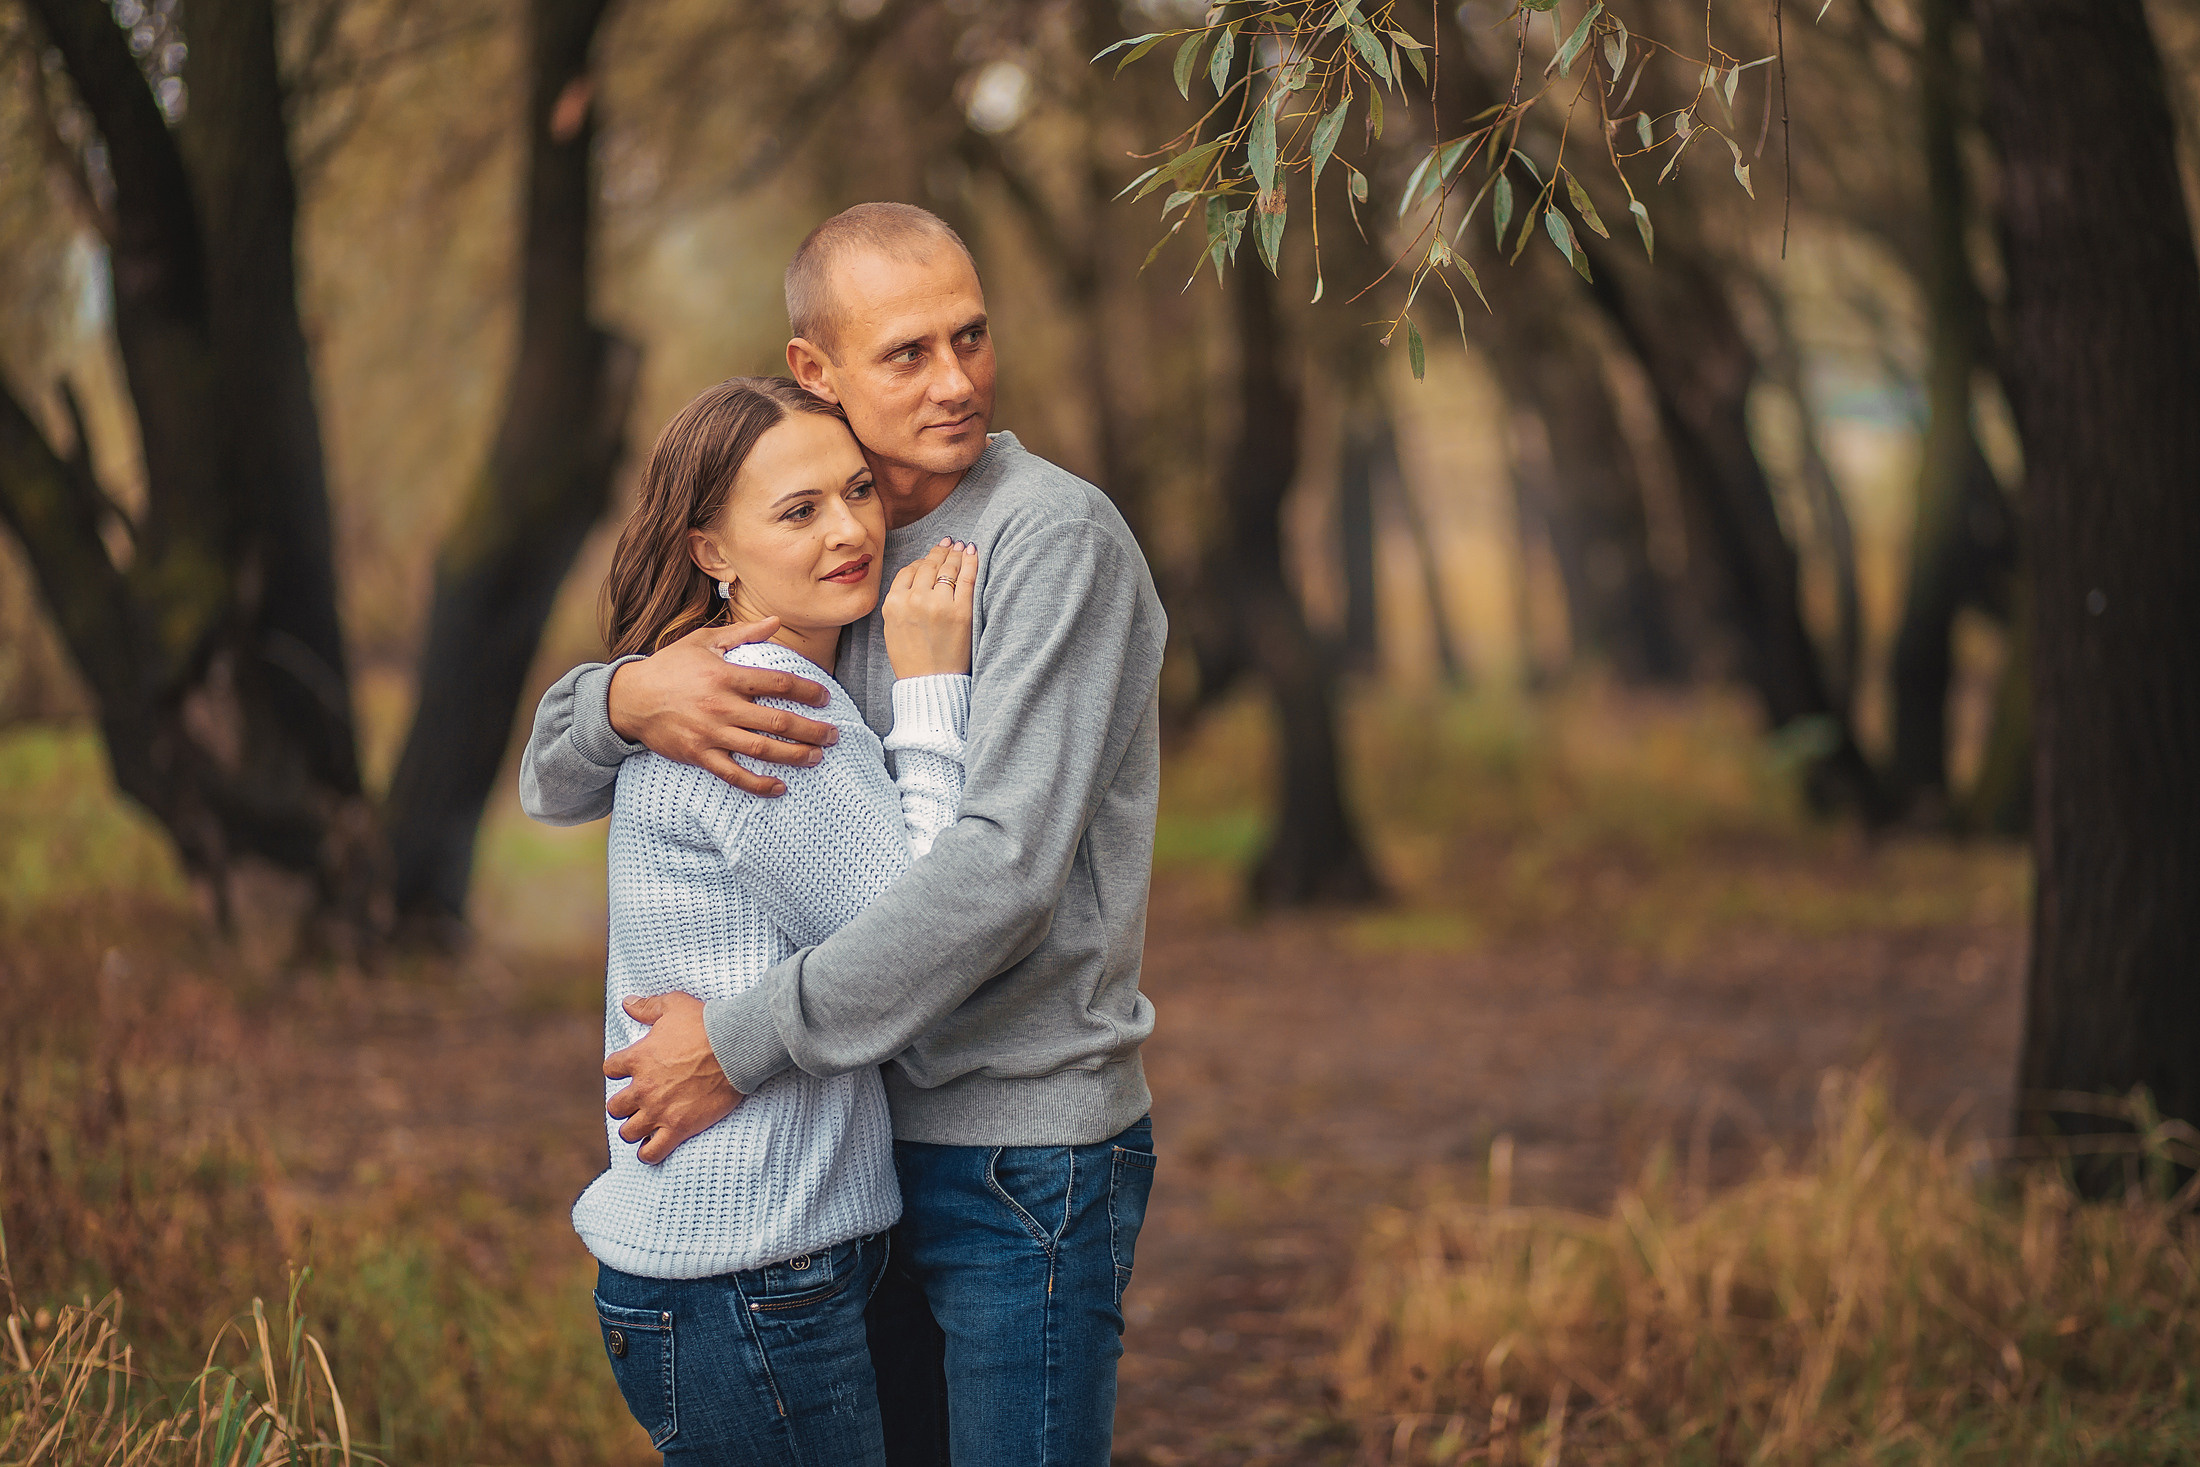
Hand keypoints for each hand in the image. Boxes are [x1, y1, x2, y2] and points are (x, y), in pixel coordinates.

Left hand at [604, 993, 740, 1164]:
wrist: (735, 1047)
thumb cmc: (705, 1023)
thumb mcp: (674, 1005)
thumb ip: (647, 1006)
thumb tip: (627, 1002)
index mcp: (637, 1058)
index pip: (611, 1069)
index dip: (619, 1069)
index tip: (630, 1070)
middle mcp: (643, 1088)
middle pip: (615, 1106)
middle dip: (624, 1105)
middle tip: (638, 1101)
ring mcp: (659, 1110)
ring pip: (628, 1132)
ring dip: (634, 1128)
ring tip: (644, 1124)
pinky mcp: (679, 1127)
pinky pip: (651, 1151)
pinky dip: (648, 1152)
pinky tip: (652, 1146)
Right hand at [607, 617, 838, 797]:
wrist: (630, 698)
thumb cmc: (670, 666)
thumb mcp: (704, 641)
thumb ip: (743, 633)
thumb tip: (776, 620)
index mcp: (726, 675)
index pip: (779, 683)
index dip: (807, 691)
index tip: (824, 698)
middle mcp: (722, 706)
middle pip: (778, 721)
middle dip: (812, 729)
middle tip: (833, 735)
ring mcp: (711, 733)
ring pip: (762, 749)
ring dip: (795, 756)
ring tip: (817, 757)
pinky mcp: (699, 755)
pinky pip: (734, 774)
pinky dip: (759, 783)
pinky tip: (780, 787)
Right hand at [883, 540, 976, 678]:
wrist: (929, 683)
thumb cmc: (911, 659)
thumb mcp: (893, 627)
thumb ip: (899, 601)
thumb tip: (916, 575)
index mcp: (894, 603)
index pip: (909, 571)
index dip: (922, 561)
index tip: (931, 555)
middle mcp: (914, 600)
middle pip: (929, 566)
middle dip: (940, 552)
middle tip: (948, 543)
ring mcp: (939, 605)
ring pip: (947, 568)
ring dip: (954, 553)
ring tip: (960, 546)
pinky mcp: (961, 612)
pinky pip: (967, 578)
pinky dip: (970, 561)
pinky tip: (972, 551)